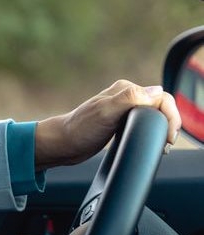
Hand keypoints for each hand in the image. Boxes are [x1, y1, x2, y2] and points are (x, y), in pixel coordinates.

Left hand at [33, 80, 181, 171]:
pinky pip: (145, 124)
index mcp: (126, 89)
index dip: (171, 116)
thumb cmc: (80, 129)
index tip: (169, 136)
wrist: (63, 144)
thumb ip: (129, 99)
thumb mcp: (106, 112)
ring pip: (155, 115)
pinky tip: (151, 143)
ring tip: (162, 145)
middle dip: (169, 123)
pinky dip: (153, 133)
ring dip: (162, 129)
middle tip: (167, 143)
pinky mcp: (121, 122)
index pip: (161, 97)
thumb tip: (156, 91)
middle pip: (161, 106)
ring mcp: (124, 110)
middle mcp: (126, 97)